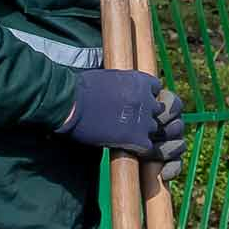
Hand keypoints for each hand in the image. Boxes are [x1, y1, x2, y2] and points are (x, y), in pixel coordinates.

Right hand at [62, 67, 185, 179]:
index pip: (156, 90)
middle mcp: (146, 98)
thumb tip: (119, 90)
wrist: (70, 102)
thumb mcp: (107, 78)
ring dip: (143, 134)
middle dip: (147, 118)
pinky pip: (149, 148)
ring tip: (126, 137)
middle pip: (158, 112)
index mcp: (140, 80)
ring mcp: (143, 119)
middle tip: (130, 124)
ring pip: (155, 131)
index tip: (134, 104)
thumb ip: (121, 84)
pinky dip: (140, 150)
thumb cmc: (79, 89)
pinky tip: (126, 148)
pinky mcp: (136, 137)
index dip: (147, 98)